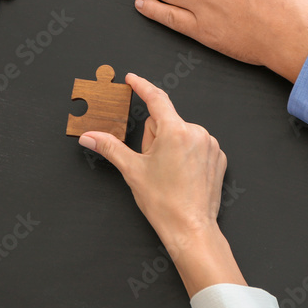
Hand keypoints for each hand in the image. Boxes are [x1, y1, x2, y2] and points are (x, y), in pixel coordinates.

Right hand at [79, 74, 244, 294]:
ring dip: (170, 145)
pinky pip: (196, 144)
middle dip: (154, 137)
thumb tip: (88, 136)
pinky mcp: (218, 157)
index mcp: (175, 131)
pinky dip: (186, 154)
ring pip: (180, 133)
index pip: (156, 98)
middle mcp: (196, 132)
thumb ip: (109, 146)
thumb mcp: (132, 170)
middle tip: (151, 163)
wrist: (191, 230)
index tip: (132, 78)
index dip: (141, 86)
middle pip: (165, 121)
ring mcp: (210, 144)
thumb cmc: (165, 203)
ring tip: (168, 172)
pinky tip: (182, 174)